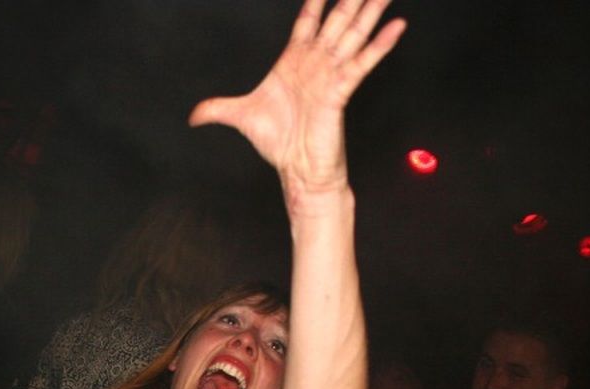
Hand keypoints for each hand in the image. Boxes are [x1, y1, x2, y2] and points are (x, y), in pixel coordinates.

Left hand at [189, 0, 405, 193]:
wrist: (297, 171)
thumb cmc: (279, 145)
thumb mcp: (240, 118)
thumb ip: (217, 109)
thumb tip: (193, 116)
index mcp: (293, 62)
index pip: (306, 20)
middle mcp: (316, 64)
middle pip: (336, 19)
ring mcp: (330, 75)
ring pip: (353, 33)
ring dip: (370, 10)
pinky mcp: (340, 92)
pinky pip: (363, 63)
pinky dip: (380, 45)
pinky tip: (396, 26)